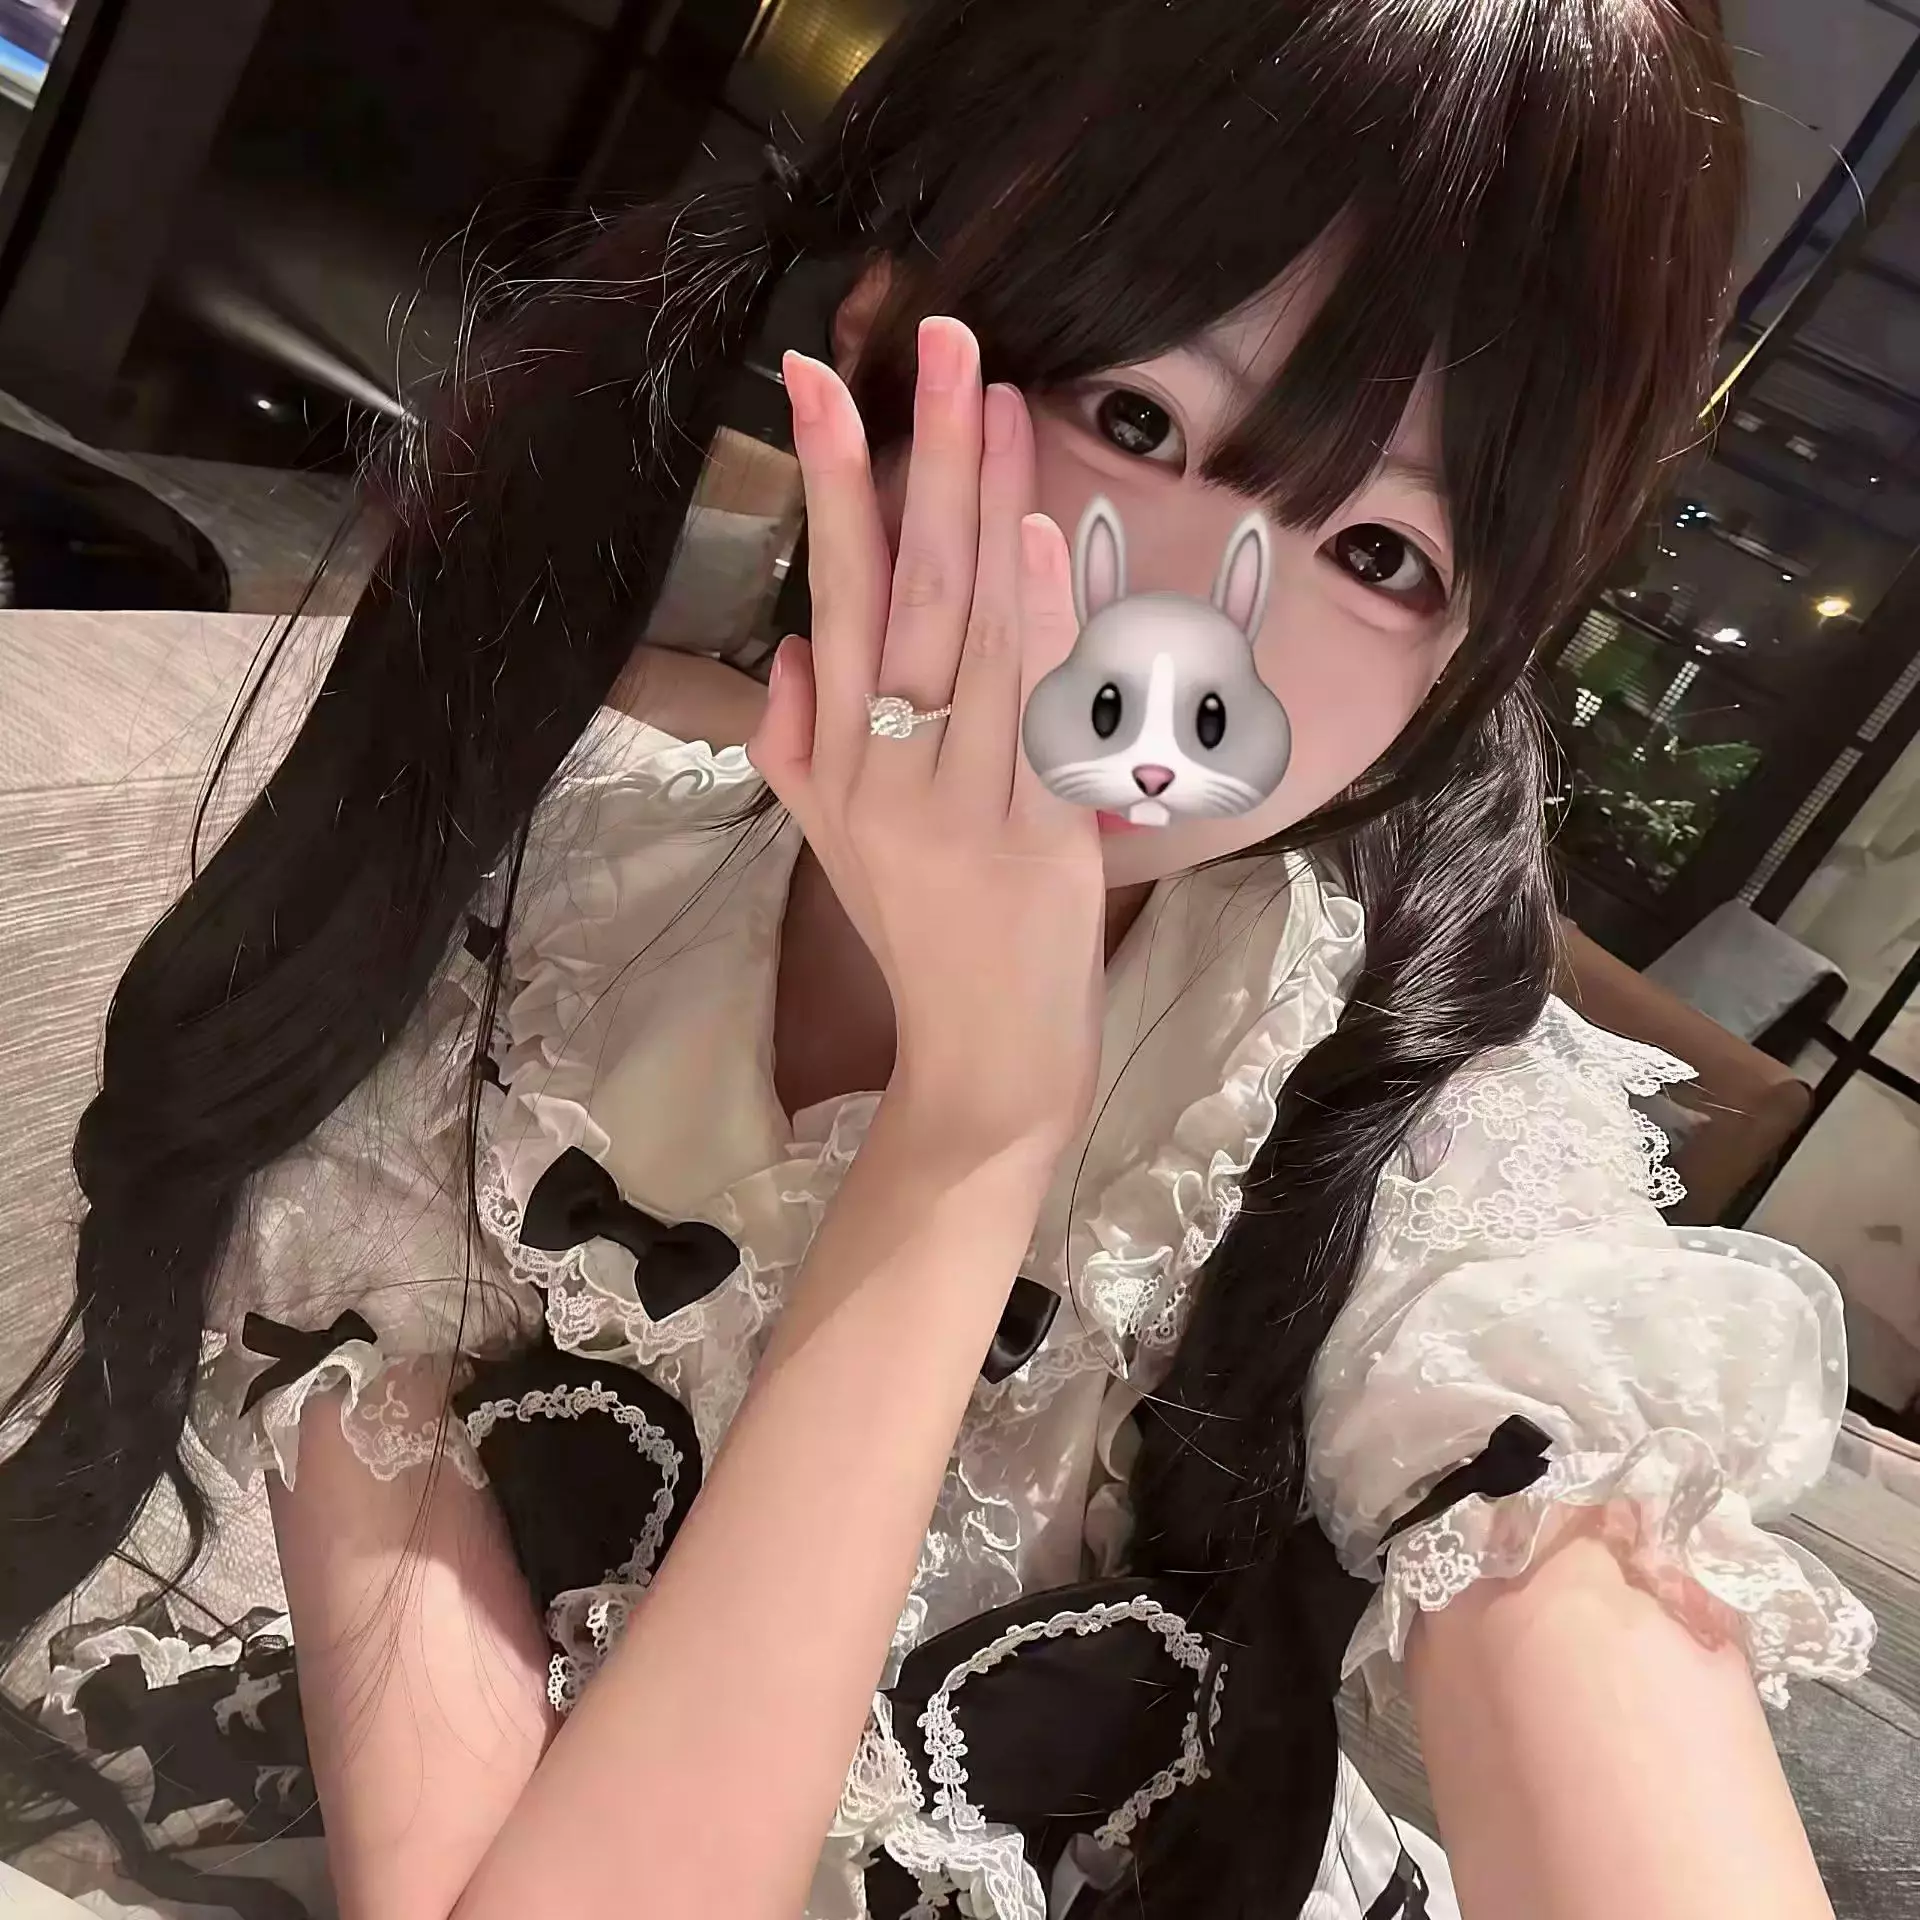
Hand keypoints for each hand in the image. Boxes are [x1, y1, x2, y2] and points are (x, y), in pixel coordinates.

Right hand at [747, 318, 1105, 1155]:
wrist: (982, 1062)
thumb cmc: (916, 941)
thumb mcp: (834, 843)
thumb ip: (800, 747)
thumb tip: (790, 648)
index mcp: (838, 762)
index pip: (832, 598)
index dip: (827, 486)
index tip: (819, 377)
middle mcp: (891, 774)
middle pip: (907, 594)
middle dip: (919, 458)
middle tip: (940, 338)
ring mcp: (965, 808)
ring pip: (972, 641)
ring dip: (985, 510)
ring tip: (992, 396)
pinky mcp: (1041, 842)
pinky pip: (1040, 722)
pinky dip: (1041, 630)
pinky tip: (1035, 539)